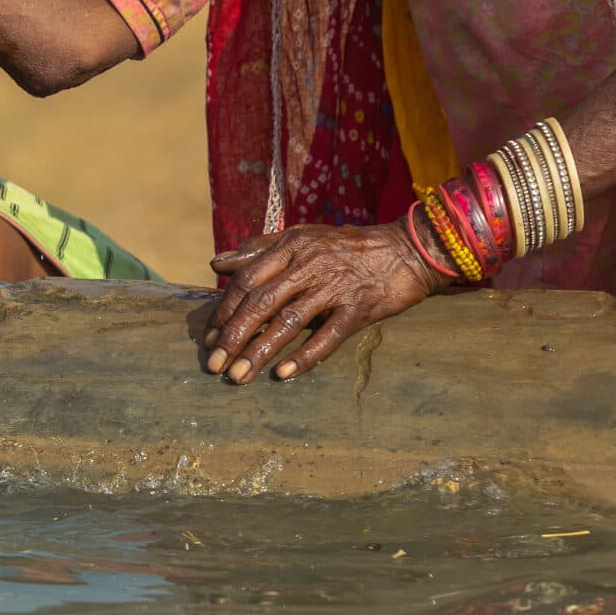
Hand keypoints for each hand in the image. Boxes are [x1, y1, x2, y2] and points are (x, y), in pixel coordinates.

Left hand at [202, 221, 451, 383]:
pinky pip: (328, 336)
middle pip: (261, 303)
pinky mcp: (359, 308)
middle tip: (214, 364)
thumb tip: (216, 263)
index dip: (224, 310)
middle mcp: (309, 265)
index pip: (247, 280)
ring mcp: (335, 287)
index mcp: (291, 247)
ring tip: (238, 376)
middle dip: (233, 336)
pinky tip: (283, 374)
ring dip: (259, 351)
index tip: (209, 337)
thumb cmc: (347, 247)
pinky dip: (304, 356)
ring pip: (288, 322)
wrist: (407, 250)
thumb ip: (258, 250)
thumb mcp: (301, 238)